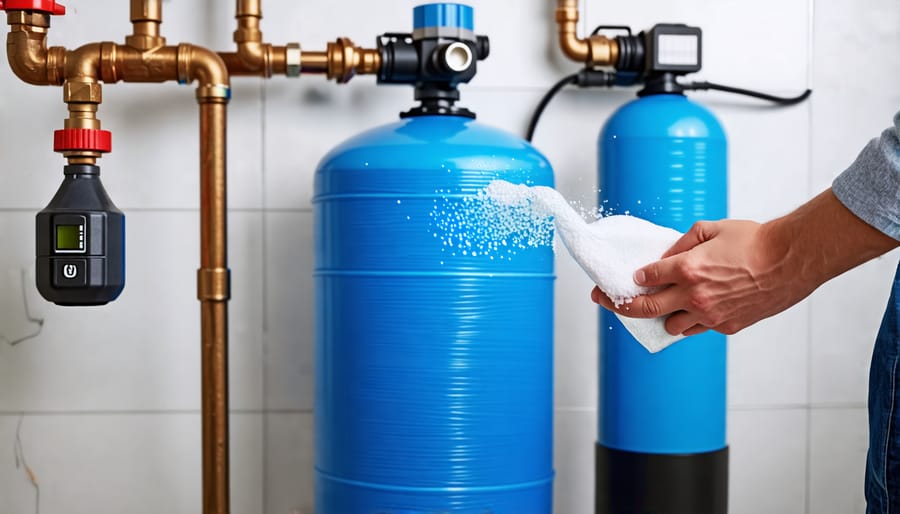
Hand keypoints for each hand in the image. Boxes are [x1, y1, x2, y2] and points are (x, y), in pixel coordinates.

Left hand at [591, 218, 801, 335]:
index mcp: (688, 268)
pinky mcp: (725, 326)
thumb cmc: (755, 241)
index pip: (646, 277)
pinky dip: (688, 321)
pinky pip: (696, 329)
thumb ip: (683, 243)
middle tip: (604, 300)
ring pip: (670, 325)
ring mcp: (710, 314)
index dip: (633, 278)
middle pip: (645, 308)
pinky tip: (687, 311)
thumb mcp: (712, 229)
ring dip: (660, 316)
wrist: (792, 260)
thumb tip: (665, 255)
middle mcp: (695, 295)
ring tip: (657, 307)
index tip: (628, 278)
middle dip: (619, 305)